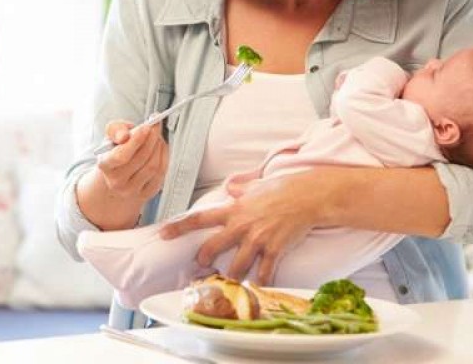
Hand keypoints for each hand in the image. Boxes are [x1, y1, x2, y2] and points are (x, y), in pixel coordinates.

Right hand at [95, 119, 167, 201]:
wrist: (117, 176)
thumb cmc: (115, 152)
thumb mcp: (110, 137)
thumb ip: (116, 130)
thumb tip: (125, 135)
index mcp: (105, 166)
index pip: (121, 156)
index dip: (136, 141)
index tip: (146, 127)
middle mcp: (116, 182)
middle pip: (141, 159)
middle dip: (151, 139)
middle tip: (156, 126)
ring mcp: (132, 191)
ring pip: (153, 166)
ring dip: (159, 147)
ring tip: (157, 136)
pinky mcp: (146, 194)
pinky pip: (160, 174)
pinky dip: (164, 157)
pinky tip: (161, 148)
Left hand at [160, 170, 326, 284]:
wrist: (309, 196)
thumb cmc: (283, 187)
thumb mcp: (256, 184)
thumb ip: (240, 188)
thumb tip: (230, 187)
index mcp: (233, 209)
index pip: (199, 218)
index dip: (179, 227)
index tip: (163, 234)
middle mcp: (241, 225)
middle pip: (213, 246)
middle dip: (203, 259)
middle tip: (200, 265)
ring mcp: (258, 239)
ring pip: (236, 266)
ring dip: (231, 276)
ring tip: (229, 281)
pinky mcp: (274, 250)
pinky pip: (264, 273)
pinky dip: (261, 282)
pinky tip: (259, 287)